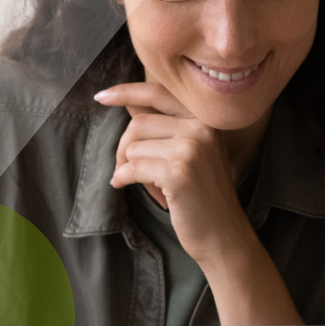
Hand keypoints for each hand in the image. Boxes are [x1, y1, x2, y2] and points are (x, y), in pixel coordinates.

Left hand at [97, 81, 251, 267]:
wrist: (223, 233)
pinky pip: (132, 168)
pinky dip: (122, 178)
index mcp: (206, 118)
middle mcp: (202, 127)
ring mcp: (192, 149)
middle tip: (125, 167)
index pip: (159, 93)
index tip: (101, 96)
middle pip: (139, 123)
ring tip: (143, 183)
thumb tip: (129, 102)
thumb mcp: (189, 151)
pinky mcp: (178, 173)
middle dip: (124, 146)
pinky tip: (123, 185)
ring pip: (134, 147)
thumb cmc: (201, 193)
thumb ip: (162, 125)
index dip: (126, 92)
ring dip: (127, 166)